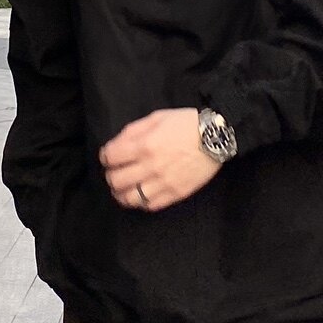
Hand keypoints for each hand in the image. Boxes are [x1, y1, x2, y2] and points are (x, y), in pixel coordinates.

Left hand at [99, 108, 220, 212]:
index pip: (111, 157)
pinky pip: (150, 205)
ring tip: (123, 189)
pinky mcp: (175, 193)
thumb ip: (133, 130)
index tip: (108, 156)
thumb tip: (116, 144)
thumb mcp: (157, 118)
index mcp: (144, 145)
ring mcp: (163, 183)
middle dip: (110, 175)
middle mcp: (151, 166)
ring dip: (121, 194)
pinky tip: (140, 195)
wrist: (216, 137)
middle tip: (115, 172)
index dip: (105, 156)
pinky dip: (140, 202)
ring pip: (130, 198)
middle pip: (116, 180)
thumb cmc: (186, 123)